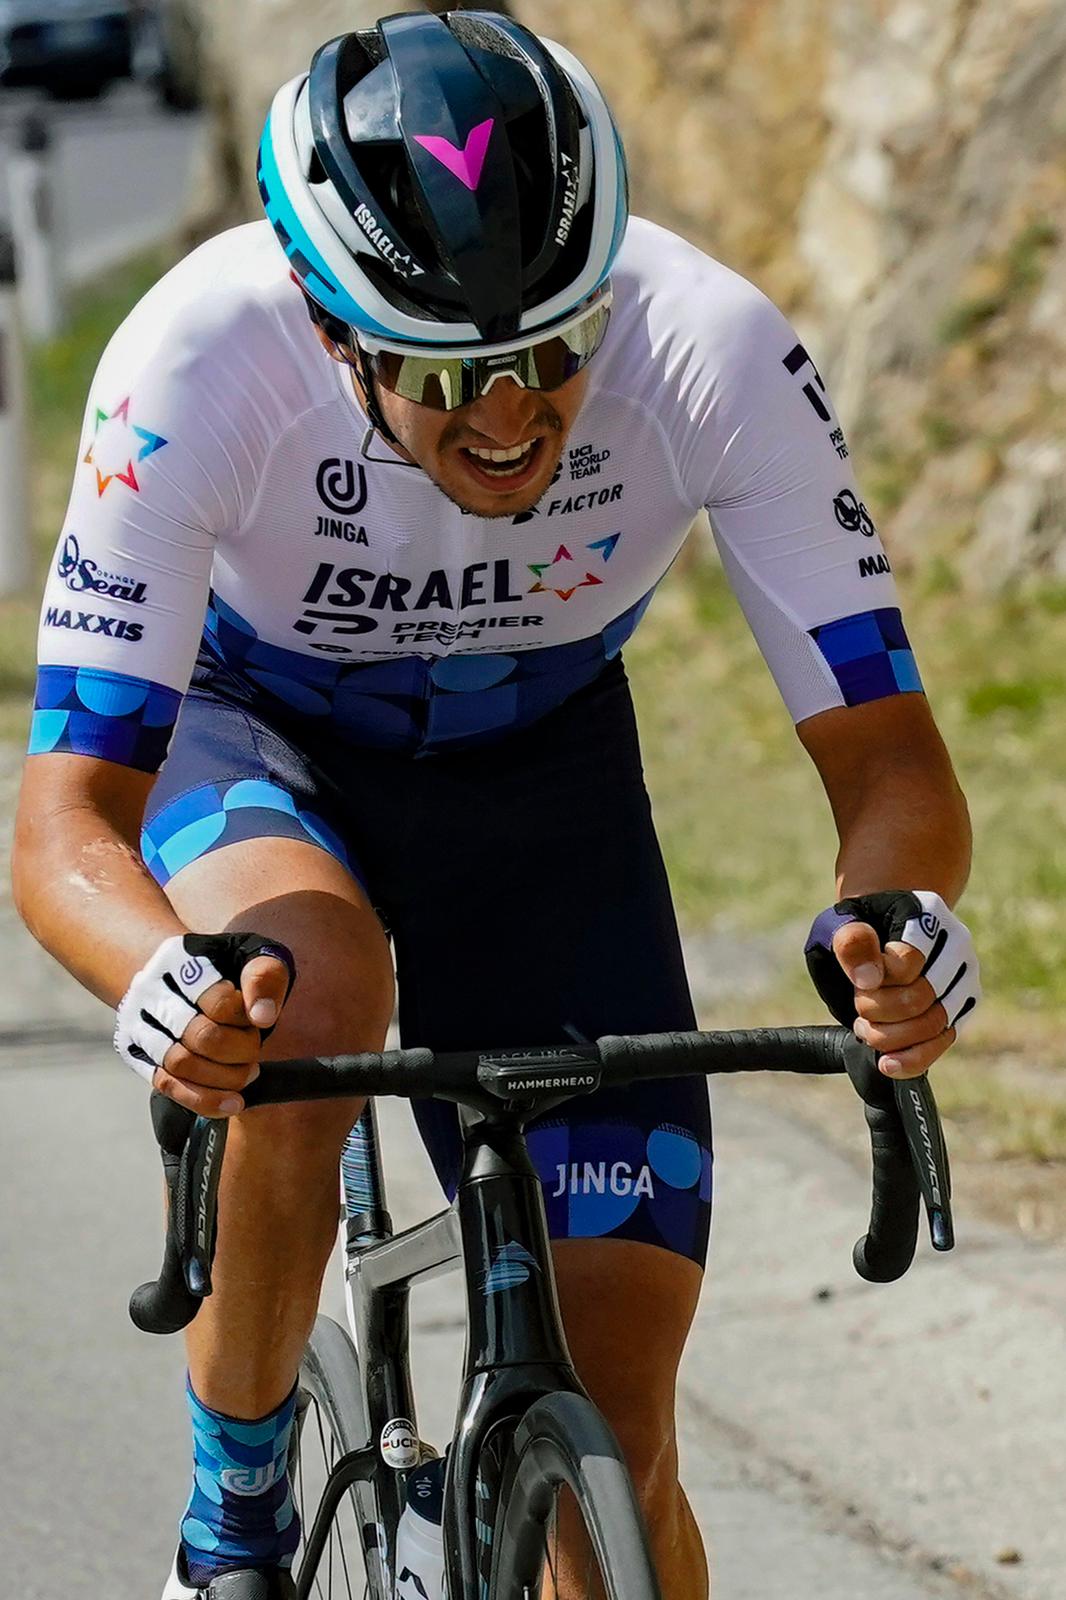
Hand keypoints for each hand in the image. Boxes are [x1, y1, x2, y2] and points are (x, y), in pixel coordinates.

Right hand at [114, 932, 295, 1114]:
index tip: (260, 1021)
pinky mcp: (135, 1052)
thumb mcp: (249, 953)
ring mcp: (138, 1023)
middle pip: (200, 1036)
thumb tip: (263, 1016)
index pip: (220, 1003)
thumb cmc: (221, 966)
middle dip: (240, 1053)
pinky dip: (202, 1099)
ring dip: (223, 1080)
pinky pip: (166, 1084)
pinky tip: (230, 1102)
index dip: (247, 1021)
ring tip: (247, 1075)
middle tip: (255, 1053)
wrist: (172, 973)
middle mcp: (151, 990)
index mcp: (181, 960)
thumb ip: (264, 976)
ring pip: (179, 1064)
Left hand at [805, 890, 979, 1077]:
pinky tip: (887, 1064)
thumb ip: (850, 942)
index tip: (857, 983)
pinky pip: (944, 1041)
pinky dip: (914, 1059)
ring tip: (865, 1028)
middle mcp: (956, 943)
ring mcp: (965, 976)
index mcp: (927, 913)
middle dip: (878, 1011)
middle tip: (858, 1008)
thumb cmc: (859, 927)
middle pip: (921, 997)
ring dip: (891, 1036)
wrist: (883, 927)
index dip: (875, 982)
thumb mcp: (842, 922)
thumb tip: (869, 979)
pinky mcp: (964, 1006)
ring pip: (935, 1024)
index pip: (907, 962)